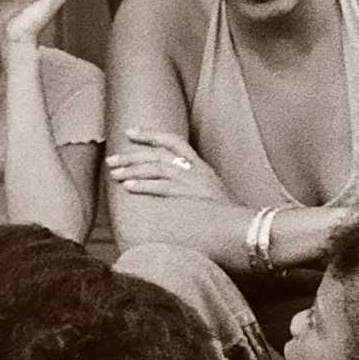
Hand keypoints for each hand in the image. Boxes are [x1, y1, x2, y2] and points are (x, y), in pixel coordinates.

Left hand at [102, 128, 232, 203]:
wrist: (246, 227)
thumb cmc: (223, 216)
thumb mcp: (207, 194)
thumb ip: (187, 186)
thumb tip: (161, 186)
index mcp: (200, 166)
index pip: (173, 142)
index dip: (150, 135)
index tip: (129, 132)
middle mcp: (197, 170)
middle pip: (159, 155)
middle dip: (132, 156)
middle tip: (112, 160)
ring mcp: (194, 182)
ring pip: (158, 168)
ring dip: (134, 170)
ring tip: (115, 174)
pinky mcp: (192, 197)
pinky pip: (163, 188)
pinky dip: (144, 186)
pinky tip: (128, 187)